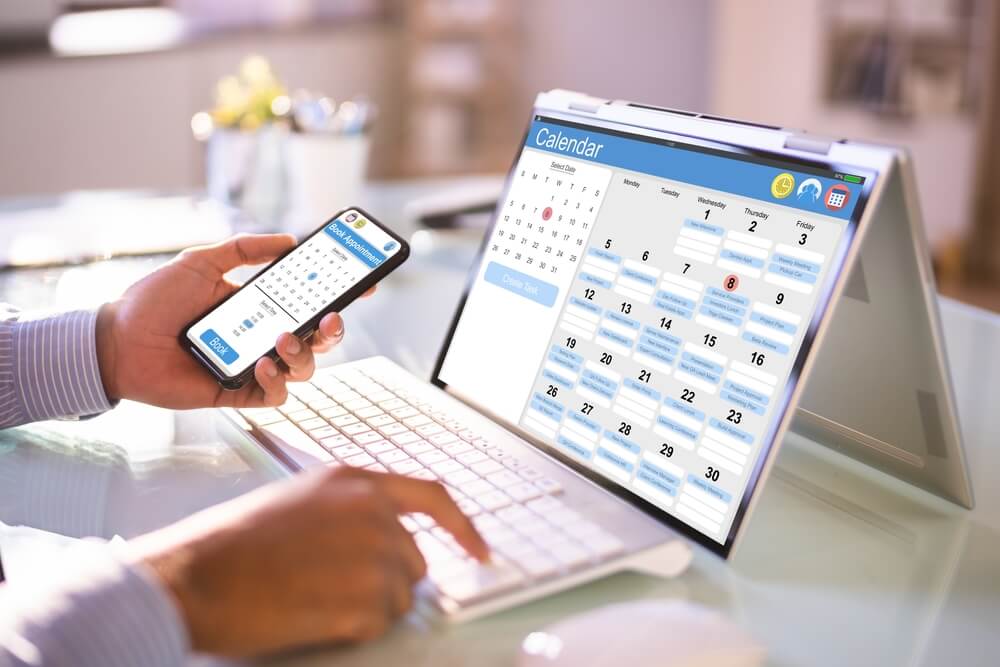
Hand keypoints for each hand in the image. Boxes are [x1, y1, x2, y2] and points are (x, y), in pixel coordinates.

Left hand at [96, 234, 371, 408]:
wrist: (118, 341)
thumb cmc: (153, 302)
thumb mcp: (201, 262)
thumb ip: (244, 248)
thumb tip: (289, 240)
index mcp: (258, 306)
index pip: (308, 302)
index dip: (340, 295)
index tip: (364, 285)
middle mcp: (261, 336)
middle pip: (317, 339)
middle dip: (333, 329)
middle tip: (331, 318)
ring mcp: (253, 365)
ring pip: (303, 368)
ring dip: (302, 353)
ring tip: (281, 340)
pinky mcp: (238, 392)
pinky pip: (275, 394)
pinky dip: (276, 381)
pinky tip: (261, 364)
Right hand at [129, 467, 488, 656]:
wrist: (193, 576)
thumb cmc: (231, 543)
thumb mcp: (298, 502)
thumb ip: (350, 512)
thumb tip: (383, 543)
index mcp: (355, 482)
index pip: (432, 498)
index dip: (461, 527)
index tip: (479, 550)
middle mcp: (373, 511)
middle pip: (413, 560)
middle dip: (387, 581)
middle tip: (334, 589)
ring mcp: (374, 554)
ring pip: (400, 597)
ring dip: (367, 607)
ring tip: (311, 597)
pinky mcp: (366, 599)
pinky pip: (380, 624)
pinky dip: (352, 629)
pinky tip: (311, 613)